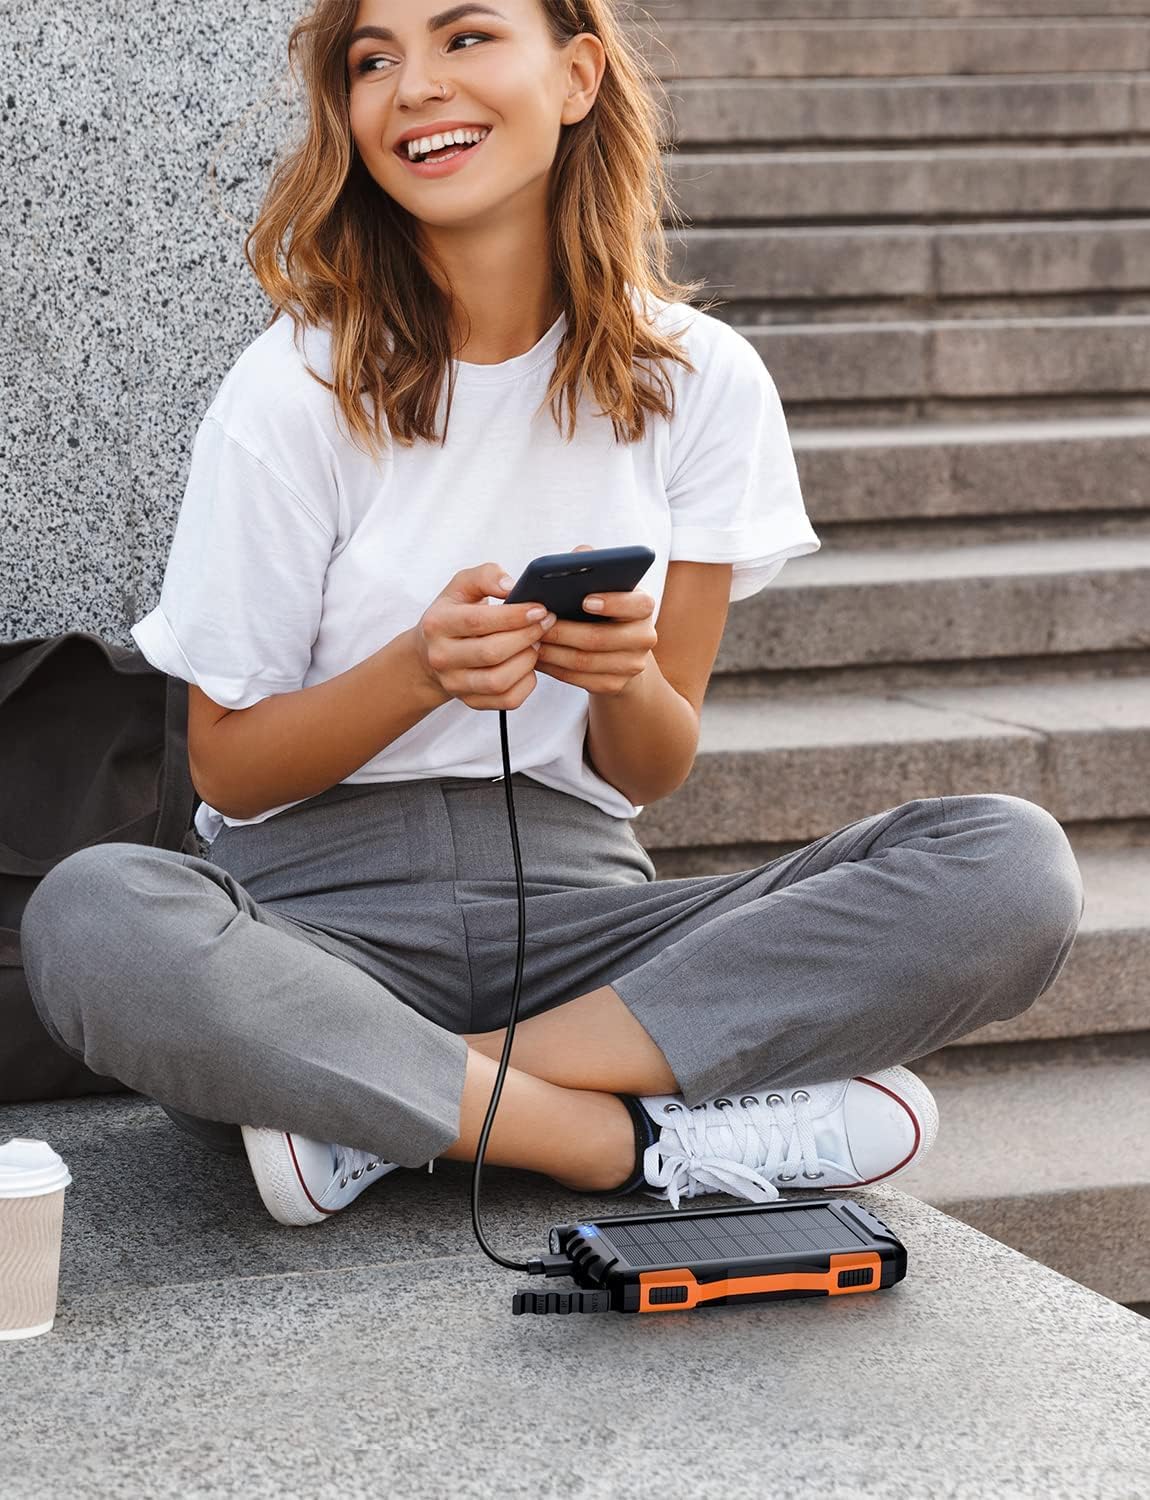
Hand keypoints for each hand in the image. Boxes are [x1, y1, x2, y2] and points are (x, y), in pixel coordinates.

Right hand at [411, 562, 555, 710]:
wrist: (431, 652)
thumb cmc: (454, 614)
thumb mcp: (462, 586)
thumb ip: (486, 576)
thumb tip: (510, 586)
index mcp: (437, 623)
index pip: (478, 621)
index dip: (514, 616)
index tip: (539, 609)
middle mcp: (441, 657)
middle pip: (492, 652)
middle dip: (526, 636)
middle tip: (544, 623)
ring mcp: (455, 683)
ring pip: (500, 681)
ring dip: (527, 661)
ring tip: (534, 643)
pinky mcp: (471, 702)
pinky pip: (508, 700)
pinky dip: (527, 683)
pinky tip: (527, 665)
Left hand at [533, 544, 657, 697]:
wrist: (616, 652)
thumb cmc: (601, 610)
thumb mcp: (601, 586)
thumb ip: (593, 566)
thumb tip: (581, 554)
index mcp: (643, 606)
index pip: (638, 604)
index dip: (612, 603)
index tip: (584, 600)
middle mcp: (644, 636)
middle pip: (601, 638)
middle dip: (564, 631)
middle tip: (538, 623)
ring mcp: (632, 665)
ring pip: (586, 661)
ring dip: (554, 652)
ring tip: (529, 640)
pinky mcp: (615, 685)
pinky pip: (580, 679)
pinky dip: (555, 669)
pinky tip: (537, 659)